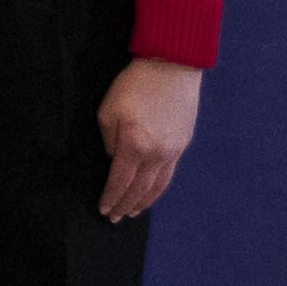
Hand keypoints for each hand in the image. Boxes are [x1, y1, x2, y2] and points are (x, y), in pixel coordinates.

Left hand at [97, 58, 204, 222]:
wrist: (171, 67)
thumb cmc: (134, 85)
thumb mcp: (108, 111)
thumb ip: (109, 141)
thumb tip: (114, 160)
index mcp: (134, 145)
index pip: (120, 181)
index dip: (111, 197)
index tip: (104, 208)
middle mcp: (156, 153)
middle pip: (139, 189)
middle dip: (125, 205)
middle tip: (115, 217)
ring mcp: (173, 150)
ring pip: (158, 186)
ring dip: (144, 201)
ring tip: (133, 211)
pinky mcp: (183, 144)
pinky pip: (170, 174)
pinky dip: (159, 188)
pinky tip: (152, 192)